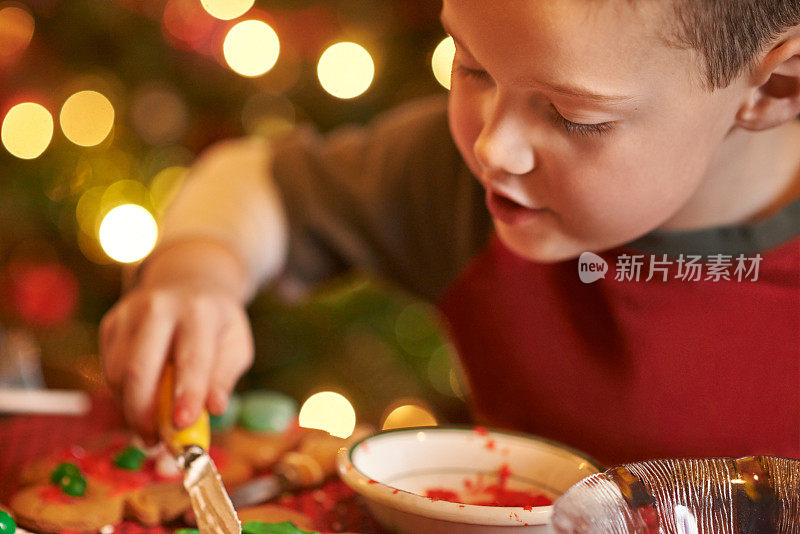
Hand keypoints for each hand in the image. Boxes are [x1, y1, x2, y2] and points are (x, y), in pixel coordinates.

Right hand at [100, 241, 253, 436]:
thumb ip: (224, 378)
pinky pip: (109, 370)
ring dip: (132, 410)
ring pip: (118, 375)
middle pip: (140, 370)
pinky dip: (123, 395)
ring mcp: (129, 313)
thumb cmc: (216, 324)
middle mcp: (160, 307)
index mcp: (200, 312)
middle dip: (144, 415)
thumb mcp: (236, 346)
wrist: (189, 282)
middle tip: (156, 443)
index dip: (186, 394)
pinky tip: (144, 397)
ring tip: (153, 425)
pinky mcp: (110, 324)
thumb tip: (214, 410)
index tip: (182, 426)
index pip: (191, 358)